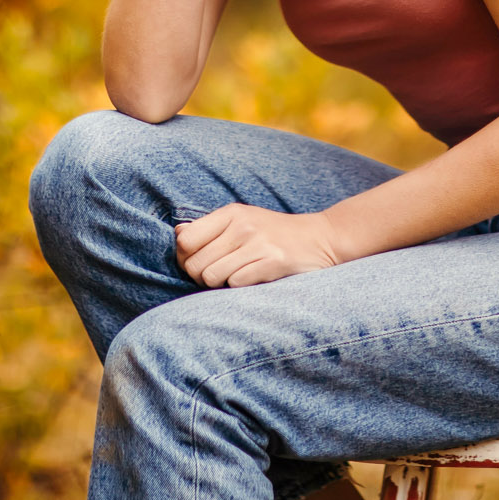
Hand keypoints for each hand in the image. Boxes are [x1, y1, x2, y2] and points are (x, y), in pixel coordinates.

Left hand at [174, 204, 340, 287]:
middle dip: (201, 276)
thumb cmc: (274, 232)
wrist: (321, 238)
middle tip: (217, 274)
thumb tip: (177, 235)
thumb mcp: (242, 220)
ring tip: (235, 276)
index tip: (199, 262)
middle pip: (195, 264)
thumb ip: (209, 227)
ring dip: (220, 283)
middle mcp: (243, 225)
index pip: (185, 241)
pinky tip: (253, 278)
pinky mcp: (273, 263)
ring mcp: (258, 243)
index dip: (186, 258)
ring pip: (212, 277)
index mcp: (231, 213)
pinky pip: (236, 283)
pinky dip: (240, 286)